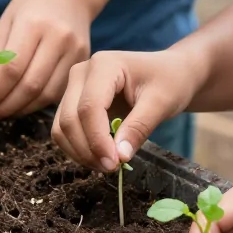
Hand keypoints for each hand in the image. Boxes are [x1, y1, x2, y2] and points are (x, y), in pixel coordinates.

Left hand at [0, 0, 92, 120]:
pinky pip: (58, 91)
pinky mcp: (83, 62)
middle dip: (6, 105)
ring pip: (46, 93)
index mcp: (34, 23)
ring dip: (21, 109)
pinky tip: (22, 105)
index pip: (13, 68)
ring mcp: (75, 51)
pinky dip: (37, 103)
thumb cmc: (32, 4)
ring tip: (2, 113)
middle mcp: (58, 38)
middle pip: (30, 84)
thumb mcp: (7, 22)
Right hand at [52, 49, 198, 172]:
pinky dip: (78, 149)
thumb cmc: (169, 82)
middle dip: (88, 149)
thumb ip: (139, 128)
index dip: (97, 139)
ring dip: (80, 152)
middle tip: (112, 168)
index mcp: (103, 65)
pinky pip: (65, 130)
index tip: (115, 163)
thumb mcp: (161, 103)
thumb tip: (119, 157)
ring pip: (62, 127)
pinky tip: (100, 157)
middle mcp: (81, 72)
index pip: (89, 107)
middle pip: (70, 118)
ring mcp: (74, 86)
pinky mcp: (73, 102)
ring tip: (107, 165)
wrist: (170, 72)